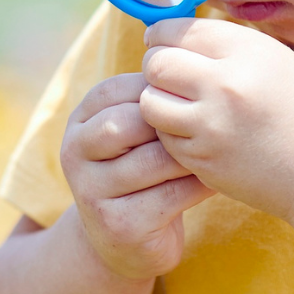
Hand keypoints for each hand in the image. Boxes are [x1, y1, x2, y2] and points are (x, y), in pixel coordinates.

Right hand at [60, 73, 214, 280]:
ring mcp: (92, 193)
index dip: (157, 89)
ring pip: (153, 160)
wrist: (125, 242)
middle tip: (206, 124)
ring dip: (190, 154)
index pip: (114, 89)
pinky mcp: (119, 226)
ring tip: (218, 149)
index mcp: (79, 122)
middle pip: (127, 122)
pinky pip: (170, 195)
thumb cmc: (141, 173)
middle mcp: (75, 154)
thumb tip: (189, 50)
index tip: (191, 95)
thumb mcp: (133, 134)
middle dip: (170, 122)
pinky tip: (215, 179)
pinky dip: (199, 184)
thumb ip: (148, 101)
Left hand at [138, 18, 293, 222]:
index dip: (162, 35)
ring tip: (178, 104)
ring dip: (157, 100)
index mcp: (249, 51)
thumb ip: (229, 45)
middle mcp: (227, 84)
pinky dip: (171, 133)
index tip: (160, 43)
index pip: (179, 30)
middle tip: (167, 75)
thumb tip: (177, 35)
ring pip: (150, 101)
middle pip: (156, 63)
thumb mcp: (279, 61)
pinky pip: (164, 137)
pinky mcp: (203, 159)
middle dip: (156, 66)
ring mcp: (212, 125)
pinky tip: (195, 132)